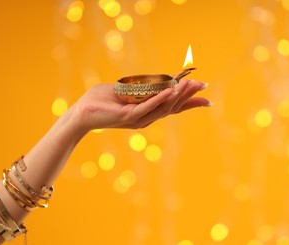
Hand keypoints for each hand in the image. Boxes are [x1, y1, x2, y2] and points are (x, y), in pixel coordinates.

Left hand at [70, 79, 210, 132]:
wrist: (81, 113)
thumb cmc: (101, 101)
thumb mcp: (125, 92)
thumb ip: (140, 88)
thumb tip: (151, 80)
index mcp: (146, 113)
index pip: (172, 108)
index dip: (189, 103)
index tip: (207, 99)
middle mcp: (146, 118)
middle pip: (172, 107)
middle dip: (188, 96)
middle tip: (203, 85)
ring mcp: (138, 119)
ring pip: (163, 107)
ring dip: (177, 94)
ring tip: (190, 82)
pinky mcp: (128, 117)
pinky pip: (147, 106)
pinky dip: (160, 98)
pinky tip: (171, 90)